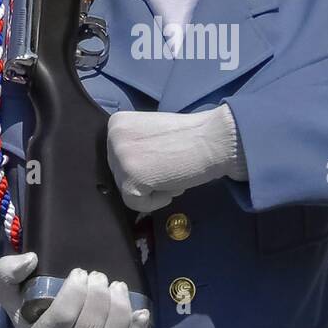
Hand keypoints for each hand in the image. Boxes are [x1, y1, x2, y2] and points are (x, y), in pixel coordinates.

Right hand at [0, 253, 150, 327]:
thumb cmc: (28, 309)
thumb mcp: (9, 291)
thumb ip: (9, 272)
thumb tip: (31, 259)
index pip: (63, 318)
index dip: (75, 292)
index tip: (79, 272)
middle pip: (91, 327)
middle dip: (98, 296)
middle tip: (98, 276)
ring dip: (119, 307)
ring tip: (117, 286)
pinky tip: (141, 311)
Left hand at [107, 105, 245, 212]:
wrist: (214, 139)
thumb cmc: (189, 136)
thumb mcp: (149, 132)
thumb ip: (133, 145)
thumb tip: (124, 171)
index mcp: (116, 123)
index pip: (117, 157)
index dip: (142, 163)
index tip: (162, 157)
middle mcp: (113, 138)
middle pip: (119, 174)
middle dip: (145, 176)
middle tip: (170, 166)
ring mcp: (121, 158)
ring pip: (127, 190)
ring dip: (152, 187)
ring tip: (173, 172)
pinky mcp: (131, 179)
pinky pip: (136, 203)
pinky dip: (156, 201)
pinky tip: (173, 184)